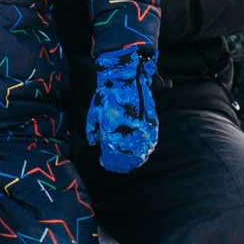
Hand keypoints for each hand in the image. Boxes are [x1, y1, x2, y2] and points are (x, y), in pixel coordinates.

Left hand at [87, 46, 158, 173]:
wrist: (125, 80)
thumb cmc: (106, 96)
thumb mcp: (93, 113)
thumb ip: (92, 130)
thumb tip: (93, 143)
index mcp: (112, 133)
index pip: (111, 157)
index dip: (108, 163)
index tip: (104, 162)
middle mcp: (128, 134)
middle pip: (128, 159)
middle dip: (121, 164)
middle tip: (117, 164)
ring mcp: (142, 130)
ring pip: (142, 153)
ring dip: (135, 158)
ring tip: (130, 160)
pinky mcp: (152, 124)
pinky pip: (151, 142)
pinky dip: (146, 148)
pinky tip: (142, 150)